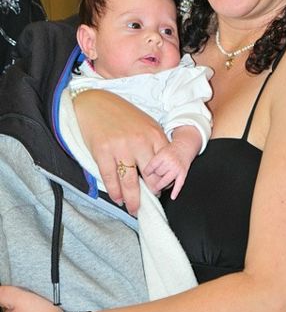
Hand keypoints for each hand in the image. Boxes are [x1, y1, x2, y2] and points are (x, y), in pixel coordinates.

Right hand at [74, 90, 168, 213]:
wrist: (94, 103)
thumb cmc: (121, 115)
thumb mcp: (145, 124)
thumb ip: (154, 144)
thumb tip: (160, 171)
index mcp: (154, 134)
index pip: (165, 165)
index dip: (164, 181)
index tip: (161, 191)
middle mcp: (139, 141)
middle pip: (150, 177)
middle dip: (150, 194)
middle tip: (148, 203)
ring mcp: (121, 147)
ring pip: (130, 183)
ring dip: (132, 200)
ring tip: (133, 208)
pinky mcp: (103, 152)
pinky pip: (111, 179)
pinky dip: (115, 192)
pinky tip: (117, 198)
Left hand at [143, 127, 200, 198]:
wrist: (184, 147)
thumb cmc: (170, 150)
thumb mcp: (159, 151)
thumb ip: (153, 161)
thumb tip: (144, 173)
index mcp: (163, 154)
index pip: (152, 166)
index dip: (147, 172)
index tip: (144, 175)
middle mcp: (170, 161)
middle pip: (158, 174)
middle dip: (155, 177)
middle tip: (153, 179)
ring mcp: (177, 168)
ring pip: (166, 180)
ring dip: (160, 186)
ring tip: (156, 189)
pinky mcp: (183, 173)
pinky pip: (179, 184)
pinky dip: (176, 191)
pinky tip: (172, 196)